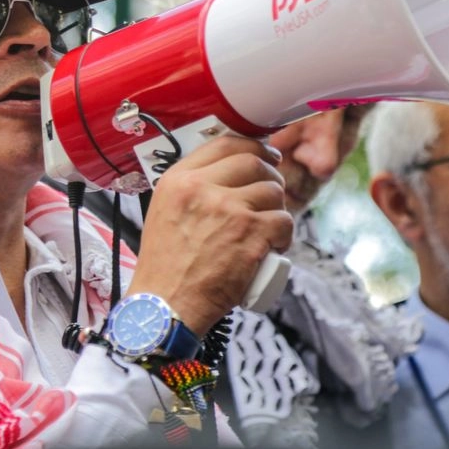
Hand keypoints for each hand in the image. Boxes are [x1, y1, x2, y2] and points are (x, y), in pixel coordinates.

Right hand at [127, 136, 293, 334]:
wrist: (165, 305)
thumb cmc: (165, 267)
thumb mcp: (164, 212)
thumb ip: (191, 189)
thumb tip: (226, 175)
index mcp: (178, 181)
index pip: (225, 144)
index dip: (253, 146)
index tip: (265, 155)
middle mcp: (202, 189)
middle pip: (254, 162)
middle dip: (270, 176)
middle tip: (270, 193)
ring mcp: (229, 210)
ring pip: (273, 192)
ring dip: (277, 209)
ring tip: (268, 227)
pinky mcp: (251, 235)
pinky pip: (284, 221)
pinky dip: (284, 235)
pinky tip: (274, 245)